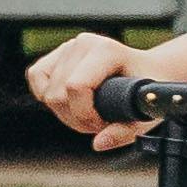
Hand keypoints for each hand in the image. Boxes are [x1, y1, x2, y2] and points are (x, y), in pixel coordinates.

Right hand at [27, 30, 150, 150]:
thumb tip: (98, 144)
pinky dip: (46, 95)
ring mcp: (69, 46)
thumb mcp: (144, 113)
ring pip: (46, 91)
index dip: (85, 115)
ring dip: (64, 112)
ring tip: (88, 113)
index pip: (75, 87)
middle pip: (57, 94)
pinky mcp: (58, 53)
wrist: (151, 70)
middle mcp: (84, 43)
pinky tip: (68, 103)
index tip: (103, 124)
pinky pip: (36, 76)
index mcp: (106, 50)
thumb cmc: (148, 90)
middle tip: (99, 122)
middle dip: (76, 118)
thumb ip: (123, 132)